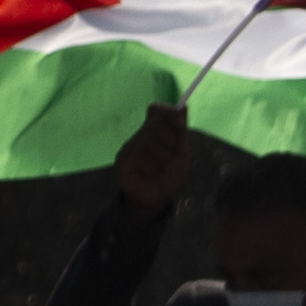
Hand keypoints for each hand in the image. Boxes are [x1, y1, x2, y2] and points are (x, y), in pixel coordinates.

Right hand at [112, 101, 190, 222]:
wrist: (158, 199)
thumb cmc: (170, 176)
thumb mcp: (181, 154)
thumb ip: (180, 132)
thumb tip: (183, 106)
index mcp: (155, 132)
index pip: (155, 111)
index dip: (167, 112)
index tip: (180, 120)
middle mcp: (140, 136)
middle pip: (154, 124)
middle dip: (170, 138)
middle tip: (175, 153)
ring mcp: (129, 147)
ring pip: (147, 140)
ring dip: (163, 157)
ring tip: (164, 169)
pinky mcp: (122, 160)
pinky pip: (139, 156)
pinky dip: (152, 168)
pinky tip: (152, 176)